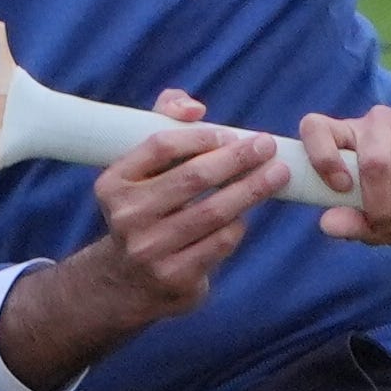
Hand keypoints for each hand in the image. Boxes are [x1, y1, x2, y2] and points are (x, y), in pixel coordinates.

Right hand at [0, 91, 288, 390]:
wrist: (124, 281)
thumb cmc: (145, 208)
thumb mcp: (140, 170)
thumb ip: (164, 124)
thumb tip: (193, 109)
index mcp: (113, 184)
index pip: (161, 147)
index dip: (201, 137)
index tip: (231, 134)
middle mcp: (127, 217)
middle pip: (194, 178)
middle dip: (238, 159)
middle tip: (268, 145)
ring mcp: (150, 251)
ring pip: (213, 212)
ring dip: (251, 190)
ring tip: (277, 174)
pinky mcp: (175, 278)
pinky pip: (220, 242)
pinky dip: (238, 225)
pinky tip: (245, 213)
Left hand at [296, 101, 390, 245]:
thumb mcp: (374, 217)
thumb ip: (351, 222)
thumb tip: (328, 224)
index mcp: (348, 136)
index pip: (316, 128)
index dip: (322, 157)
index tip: (341, 189)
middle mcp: (378, 121)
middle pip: (373, 161)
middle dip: (382, 208)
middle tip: (390, 230)